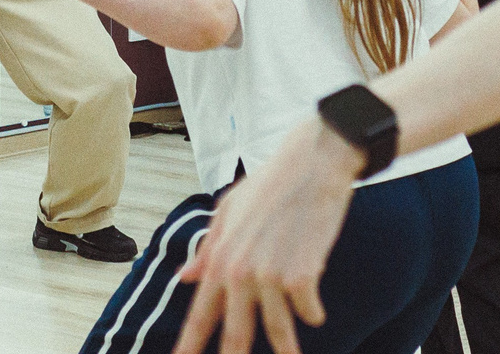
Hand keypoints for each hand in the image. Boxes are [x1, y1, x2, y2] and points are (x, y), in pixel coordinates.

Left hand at [173, 116, 361, 353]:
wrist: (310, 165)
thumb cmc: (269, 184)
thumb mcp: (227, 212)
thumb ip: (207, 248)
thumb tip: (184, 277)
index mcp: (219, 259)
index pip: (200, 314)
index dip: (189, 345)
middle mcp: (240, 272)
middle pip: (235, 334)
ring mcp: (271, 275)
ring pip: (277, 332)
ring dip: (287, 349)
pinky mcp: (302, 274)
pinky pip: (308, 312)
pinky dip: (312, 316)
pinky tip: (315, 312)